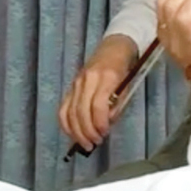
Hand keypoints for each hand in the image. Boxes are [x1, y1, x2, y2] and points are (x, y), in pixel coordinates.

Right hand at [58, 35, 138, 152]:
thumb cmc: (124, 68)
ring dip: (76, 131)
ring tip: (85, 143)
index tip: (104, 134)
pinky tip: (72, 133)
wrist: (114, 47)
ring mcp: (77, 82)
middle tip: (94, 144)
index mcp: (106, 78)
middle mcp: (88, 79)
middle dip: (87, 131)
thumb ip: (116, 107)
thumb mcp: (127, 87)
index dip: (99, 123)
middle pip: (81, 110)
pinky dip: (66, 123)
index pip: (98, 105)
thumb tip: (104, 126)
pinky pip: (64, 107)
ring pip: (70, 111)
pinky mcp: (71, 85)